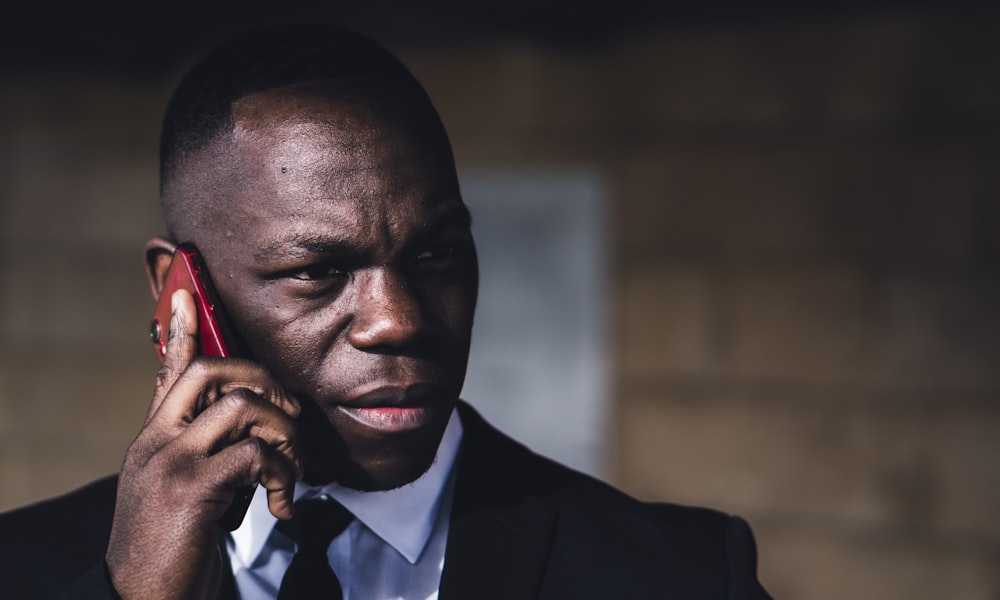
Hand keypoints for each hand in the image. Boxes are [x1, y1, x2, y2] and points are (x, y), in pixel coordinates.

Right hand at [106, 289, 301, 599]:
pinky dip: (282, 473)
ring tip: (292, 470)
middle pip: (210, 371)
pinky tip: (282, 504)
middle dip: (264, 380)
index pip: (167, 373)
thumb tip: (251, 441)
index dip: (180, 331)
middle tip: (290, 414)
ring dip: (284, 431)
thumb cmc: (172, 550)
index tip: (188, 295)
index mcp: (153, 440)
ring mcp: (171, 462)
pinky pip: (255, 452)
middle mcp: (156, 442)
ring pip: (241, 404)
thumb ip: (206, 458)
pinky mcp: (191, 489)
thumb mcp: (183, 493)